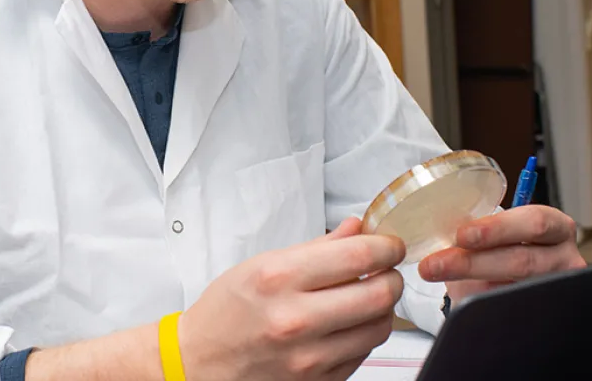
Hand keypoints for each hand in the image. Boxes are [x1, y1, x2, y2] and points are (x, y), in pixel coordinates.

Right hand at [178, 218, 404, 380]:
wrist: (199, 361)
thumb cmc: (226, 311)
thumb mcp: (262, 264)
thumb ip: (317, 247)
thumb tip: (358, 229)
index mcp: (279, 279)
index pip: (359, 256)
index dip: (386, 247)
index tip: (389, 246)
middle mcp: (294, 319)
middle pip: (379, 295)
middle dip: (392, 278)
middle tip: (386, 271)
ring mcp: (307, 358)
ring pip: (378, 328)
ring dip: (382, 309)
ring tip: (366, 298)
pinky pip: (362, 355)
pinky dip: (363, 335)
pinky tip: (346, 325)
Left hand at [418, 205, 585, 301]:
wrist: (511, 283)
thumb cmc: (503, 250)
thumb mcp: (495, 236)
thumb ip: (479, 233)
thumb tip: (444, 237)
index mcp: (556, 227)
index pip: (534, 222)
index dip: (497, 229)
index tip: (462, 235)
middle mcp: (565, 258)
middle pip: (522, 261)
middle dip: (473, 262)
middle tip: (437, 263)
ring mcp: (559, 290)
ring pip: (515, 291)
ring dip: (471, 286)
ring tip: (439, 278)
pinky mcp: (546, 313)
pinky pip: (513, 313)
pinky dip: (484, 309)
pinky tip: (463, 304)